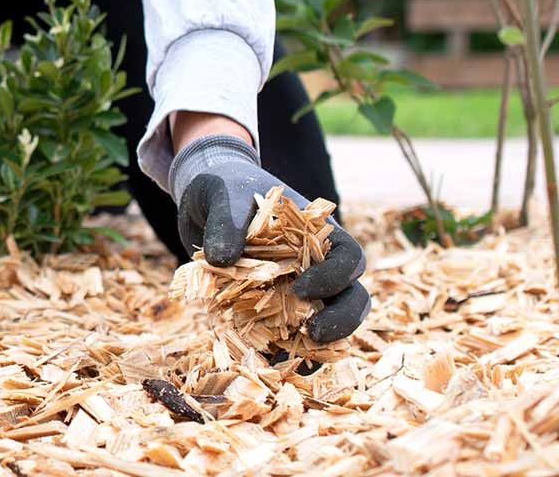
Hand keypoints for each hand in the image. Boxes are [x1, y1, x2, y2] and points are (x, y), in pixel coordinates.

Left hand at [169, 133, 369, 342]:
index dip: (335, 278)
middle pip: (352, 297)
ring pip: (329, 322)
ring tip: (298, 357)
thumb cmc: (225, 191)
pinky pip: (291, 339)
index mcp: (318, 235)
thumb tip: (221, 260)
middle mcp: (317, 266)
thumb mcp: (222, 196)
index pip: (349, 259)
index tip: (302, 289)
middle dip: (341, 319)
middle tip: (312, 333)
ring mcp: (298, 292)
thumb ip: (225, 222)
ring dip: (322, 344)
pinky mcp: (273, 311)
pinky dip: (288, 355)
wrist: (206, 203)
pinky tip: (270, 367)